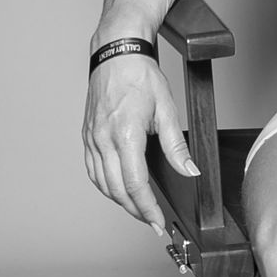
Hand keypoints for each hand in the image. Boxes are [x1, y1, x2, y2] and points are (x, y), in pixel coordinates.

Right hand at [81, 54, 196, 237]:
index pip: (135, 184)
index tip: (158, 222)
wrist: (115, 54)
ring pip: (101, 183)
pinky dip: (105, 185)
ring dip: (119, 201)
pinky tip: (117, 189)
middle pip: (116, 190)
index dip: (147, 209)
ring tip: (138, 209)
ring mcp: (92, 138)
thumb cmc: (140, 76)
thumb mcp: (166, 109)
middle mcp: (104, 139)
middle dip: (135, 211)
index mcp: (125, 135)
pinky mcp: (87, 135)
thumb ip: (176, 146)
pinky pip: (92, 170)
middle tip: (152, 222)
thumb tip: (189, 170)